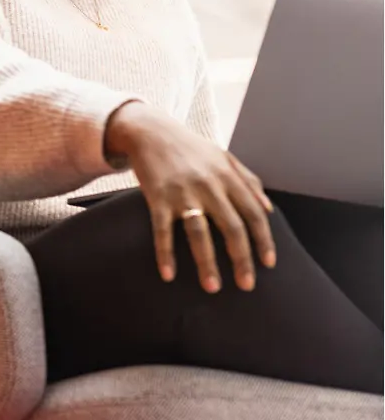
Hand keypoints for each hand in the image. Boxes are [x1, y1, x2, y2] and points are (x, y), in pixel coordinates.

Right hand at [105, 101, 276, 292]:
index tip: (268, 264)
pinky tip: (168, 274)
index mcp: (227, 177)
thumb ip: (249, 180)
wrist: (150, 132)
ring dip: (207, 263)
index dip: (264, 240)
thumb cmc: (190, 148)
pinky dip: (165, 253)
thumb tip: (268, 210)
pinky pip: (162, 230)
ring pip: (199, 233)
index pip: (253, 213)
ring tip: (212, 287)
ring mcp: (182, 192)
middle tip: (246, 285)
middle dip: (242, 259)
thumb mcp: (224, 157)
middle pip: (231, 228)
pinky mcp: (157, 197)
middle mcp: (208, 185)